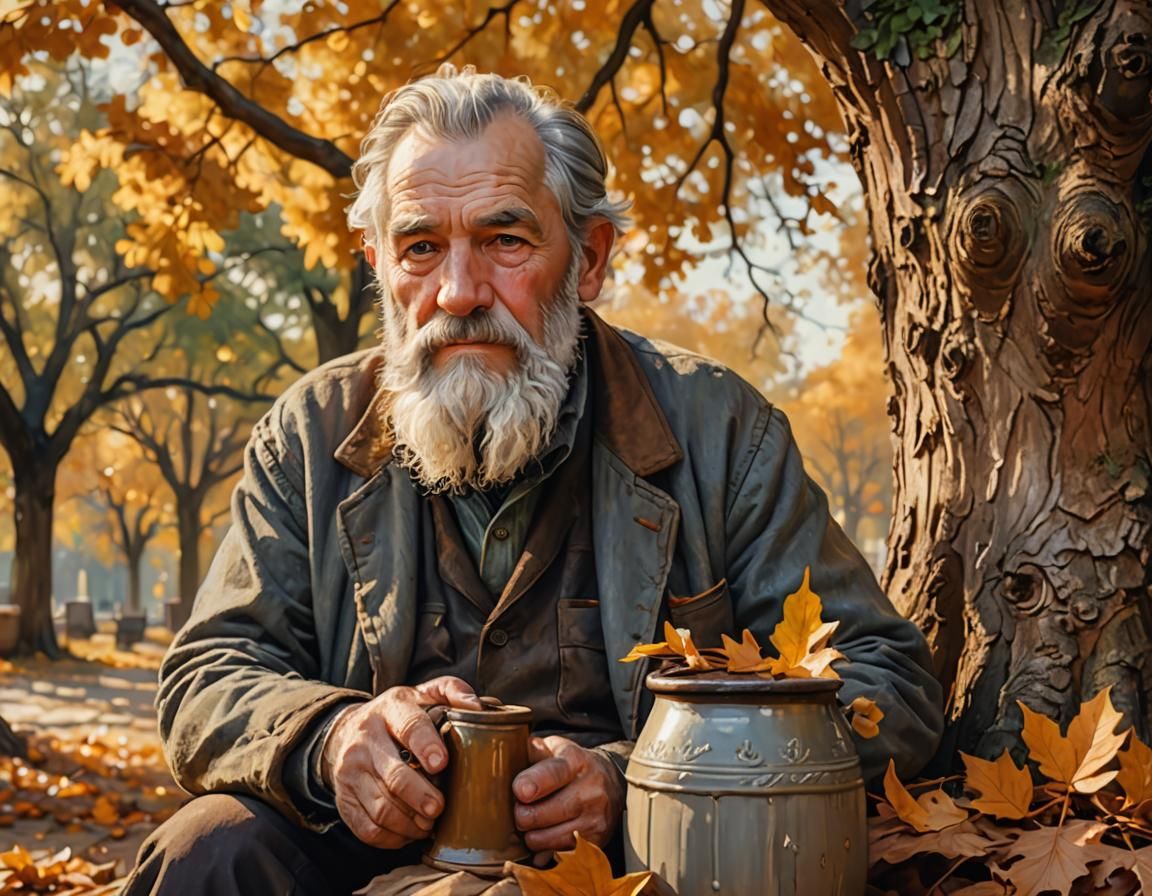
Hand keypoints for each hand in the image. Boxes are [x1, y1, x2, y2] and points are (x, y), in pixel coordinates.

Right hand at [322, 676, 480, 848]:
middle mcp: (366, 738)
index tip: (441, 764)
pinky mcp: (344, 798)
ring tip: (428, 823)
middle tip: (439, 808)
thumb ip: (452, 691)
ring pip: (381, 806)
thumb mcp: (423, 694)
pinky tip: (409, 832)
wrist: (348, 731)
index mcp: (391, 709)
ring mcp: (351, 770)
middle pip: (394, 775)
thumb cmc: (399, 715)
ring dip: (409, 822)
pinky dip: (392, 837)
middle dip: (420, 796)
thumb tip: (476, 707)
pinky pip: (367, 827)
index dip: (426, 745)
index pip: (409, 726)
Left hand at [512, 736, 624, 851]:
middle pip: (548, 811)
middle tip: (519, 810)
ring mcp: (595, 817)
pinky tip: (546, 836)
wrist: (612, 784)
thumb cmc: (573, 766)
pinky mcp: (596, 840)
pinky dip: (545, 850)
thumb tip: (515, 752)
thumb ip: (534, 749)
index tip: (520, 790)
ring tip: (532, 824)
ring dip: (532, 835)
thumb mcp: (556, 748)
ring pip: (550, 837)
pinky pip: (559, 853)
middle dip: (523, 814)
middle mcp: (590, 789)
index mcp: (576, 761)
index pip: (556, 772)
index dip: (536, 782)